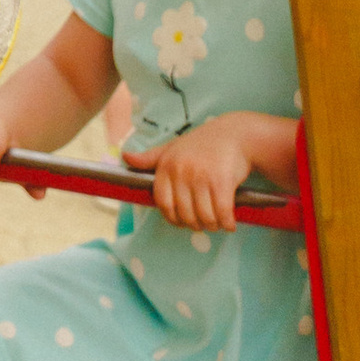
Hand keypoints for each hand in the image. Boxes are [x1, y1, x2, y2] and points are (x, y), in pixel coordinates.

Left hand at [129, 118, 264, 230]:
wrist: (234, 134)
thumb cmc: (201, 144)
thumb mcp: (172, 148)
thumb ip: (150, 158)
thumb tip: (125, 157)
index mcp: (166, 165)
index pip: (162, 203)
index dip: (173, 218)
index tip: (183, 221)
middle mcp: (181, 171)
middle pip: (185, 215)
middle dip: (196, 225)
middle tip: (206, 222)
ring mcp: (201, 176)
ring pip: (205, 218)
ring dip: (213, 226)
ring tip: (218, 221)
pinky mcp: (222, 182)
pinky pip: (223, 214)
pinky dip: (228, 224)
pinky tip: (230, 222)